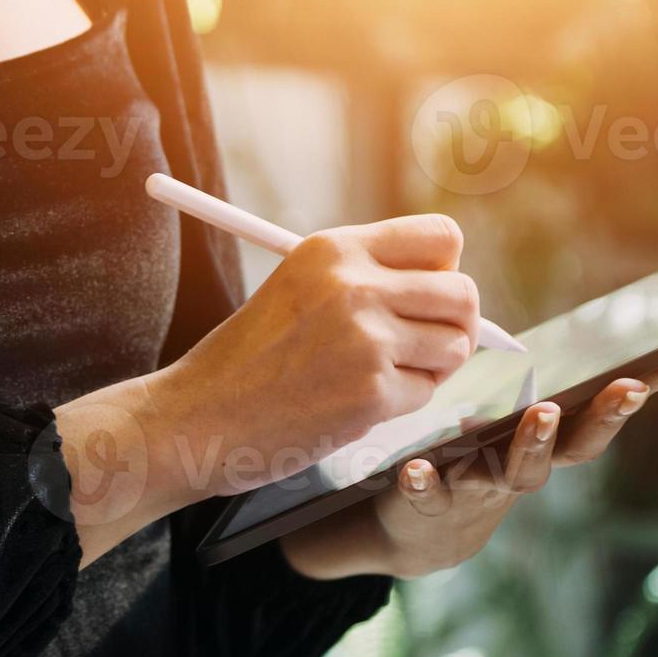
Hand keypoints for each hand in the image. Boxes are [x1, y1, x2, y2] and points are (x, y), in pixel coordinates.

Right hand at [56, 214, 485, 563]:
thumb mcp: (299, 289)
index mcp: (334, 249)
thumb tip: (451, 287)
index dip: (446, 270)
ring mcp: (365, 339)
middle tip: (427, 348)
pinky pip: (426, 394)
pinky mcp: (371, 393)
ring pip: (454, 346)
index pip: (442, 236)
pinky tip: (356, 405)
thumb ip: (367, 278)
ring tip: (383, 377)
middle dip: (457, 325)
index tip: (428, 296)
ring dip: (432, 368)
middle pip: (463, 293)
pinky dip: (401, 405)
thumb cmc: (248, 361)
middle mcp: (354, 285)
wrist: (194, 420)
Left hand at [280, 344, 657, 578]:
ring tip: (541, 412)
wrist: (423, 532)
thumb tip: (596, 324)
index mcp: (555, 438)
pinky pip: (429, 491)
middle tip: (628, 387)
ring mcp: (482, 486)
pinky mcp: (431, 502)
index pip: (615, 404)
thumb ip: (553, 379)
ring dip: (533, 442)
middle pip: (578, 444)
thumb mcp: (516, 420)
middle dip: (606, 416)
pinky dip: (426, 481)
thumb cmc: (478, 458)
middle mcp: (529, 465)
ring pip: (515, 469)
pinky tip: (417, 469)